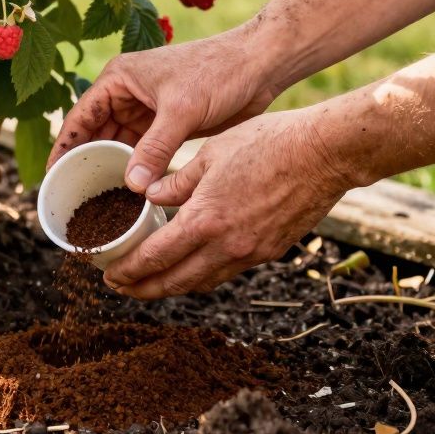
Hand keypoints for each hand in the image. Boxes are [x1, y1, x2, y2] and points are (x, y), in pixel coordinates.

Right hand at [48, 26, 281, 191]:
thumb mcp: (181, 111)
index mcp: (119, 79)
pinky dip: (134, 170)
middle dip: (85, 162)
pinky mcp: (166, 125)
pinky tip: (128, 193)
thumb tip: (132, 186)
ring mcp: (146, 110)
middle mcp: (126, 94)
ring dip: (110, 169)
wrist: (258, 66)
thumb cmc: (218, 72)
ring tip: (97, 201)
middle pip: (95, 134)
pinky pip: (141, 151)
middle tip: (72, 197)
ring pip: (118, 145)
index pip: (80, 118)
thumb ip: (155, 148)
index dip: (63, 147)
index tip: (50, 176)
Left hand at [102, 109, 357, 298]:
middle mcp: (227, 246)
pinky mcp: (270, 251)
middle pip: (175, 282)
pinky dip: (203, 274)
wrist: (325, 153)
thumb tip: (148, 196)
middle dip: (143, 290)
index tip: (110, 276)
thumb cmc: (267, 143)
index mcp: (205, 220)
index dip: (129, 272)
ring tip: (151, 282)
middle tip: (121, 288)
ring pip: (202, 282)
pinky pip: (227, 272)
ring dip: (172, 287)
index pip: (154, 258)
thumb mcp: (209, 154)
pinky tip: (192, 264)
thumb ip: (176, 182)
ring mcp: (251, 253)